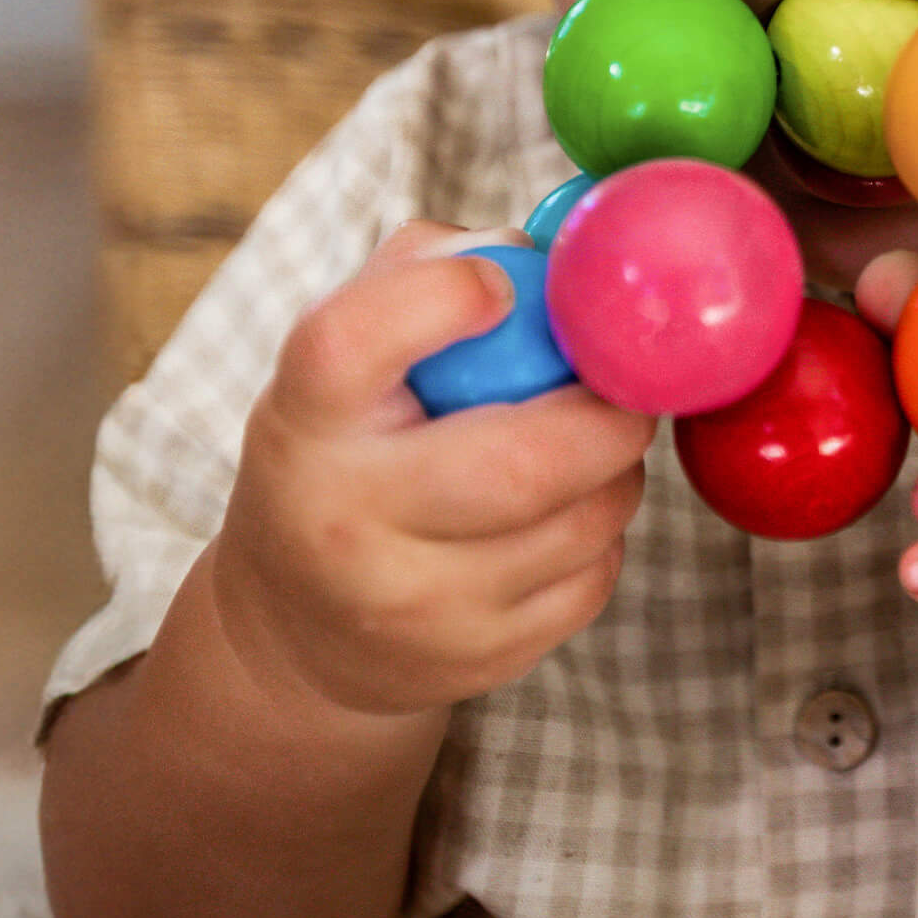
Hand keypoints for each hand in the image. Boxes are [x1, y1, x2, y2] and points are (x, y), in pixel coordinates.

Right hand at [211, 222, 655, 718]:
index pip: (352, 343)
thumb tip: (546, 252)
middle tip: (623, 382)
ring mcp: (410, 607)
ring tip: (593, 442)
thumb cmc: (346, 444)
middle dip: (606, 412)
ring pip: (578, 523)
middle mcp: (343, 520)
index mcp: (305, 418)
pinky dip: (604, 534)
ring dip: (617, 469)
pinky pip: (590, 582)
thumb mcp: (345, 353)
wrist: (294, 632)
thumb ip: (426, 270)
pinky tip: (568, 513)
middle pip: (517, 464)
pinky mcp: (473, 665)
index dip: (440, 298)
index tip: (498, 288)